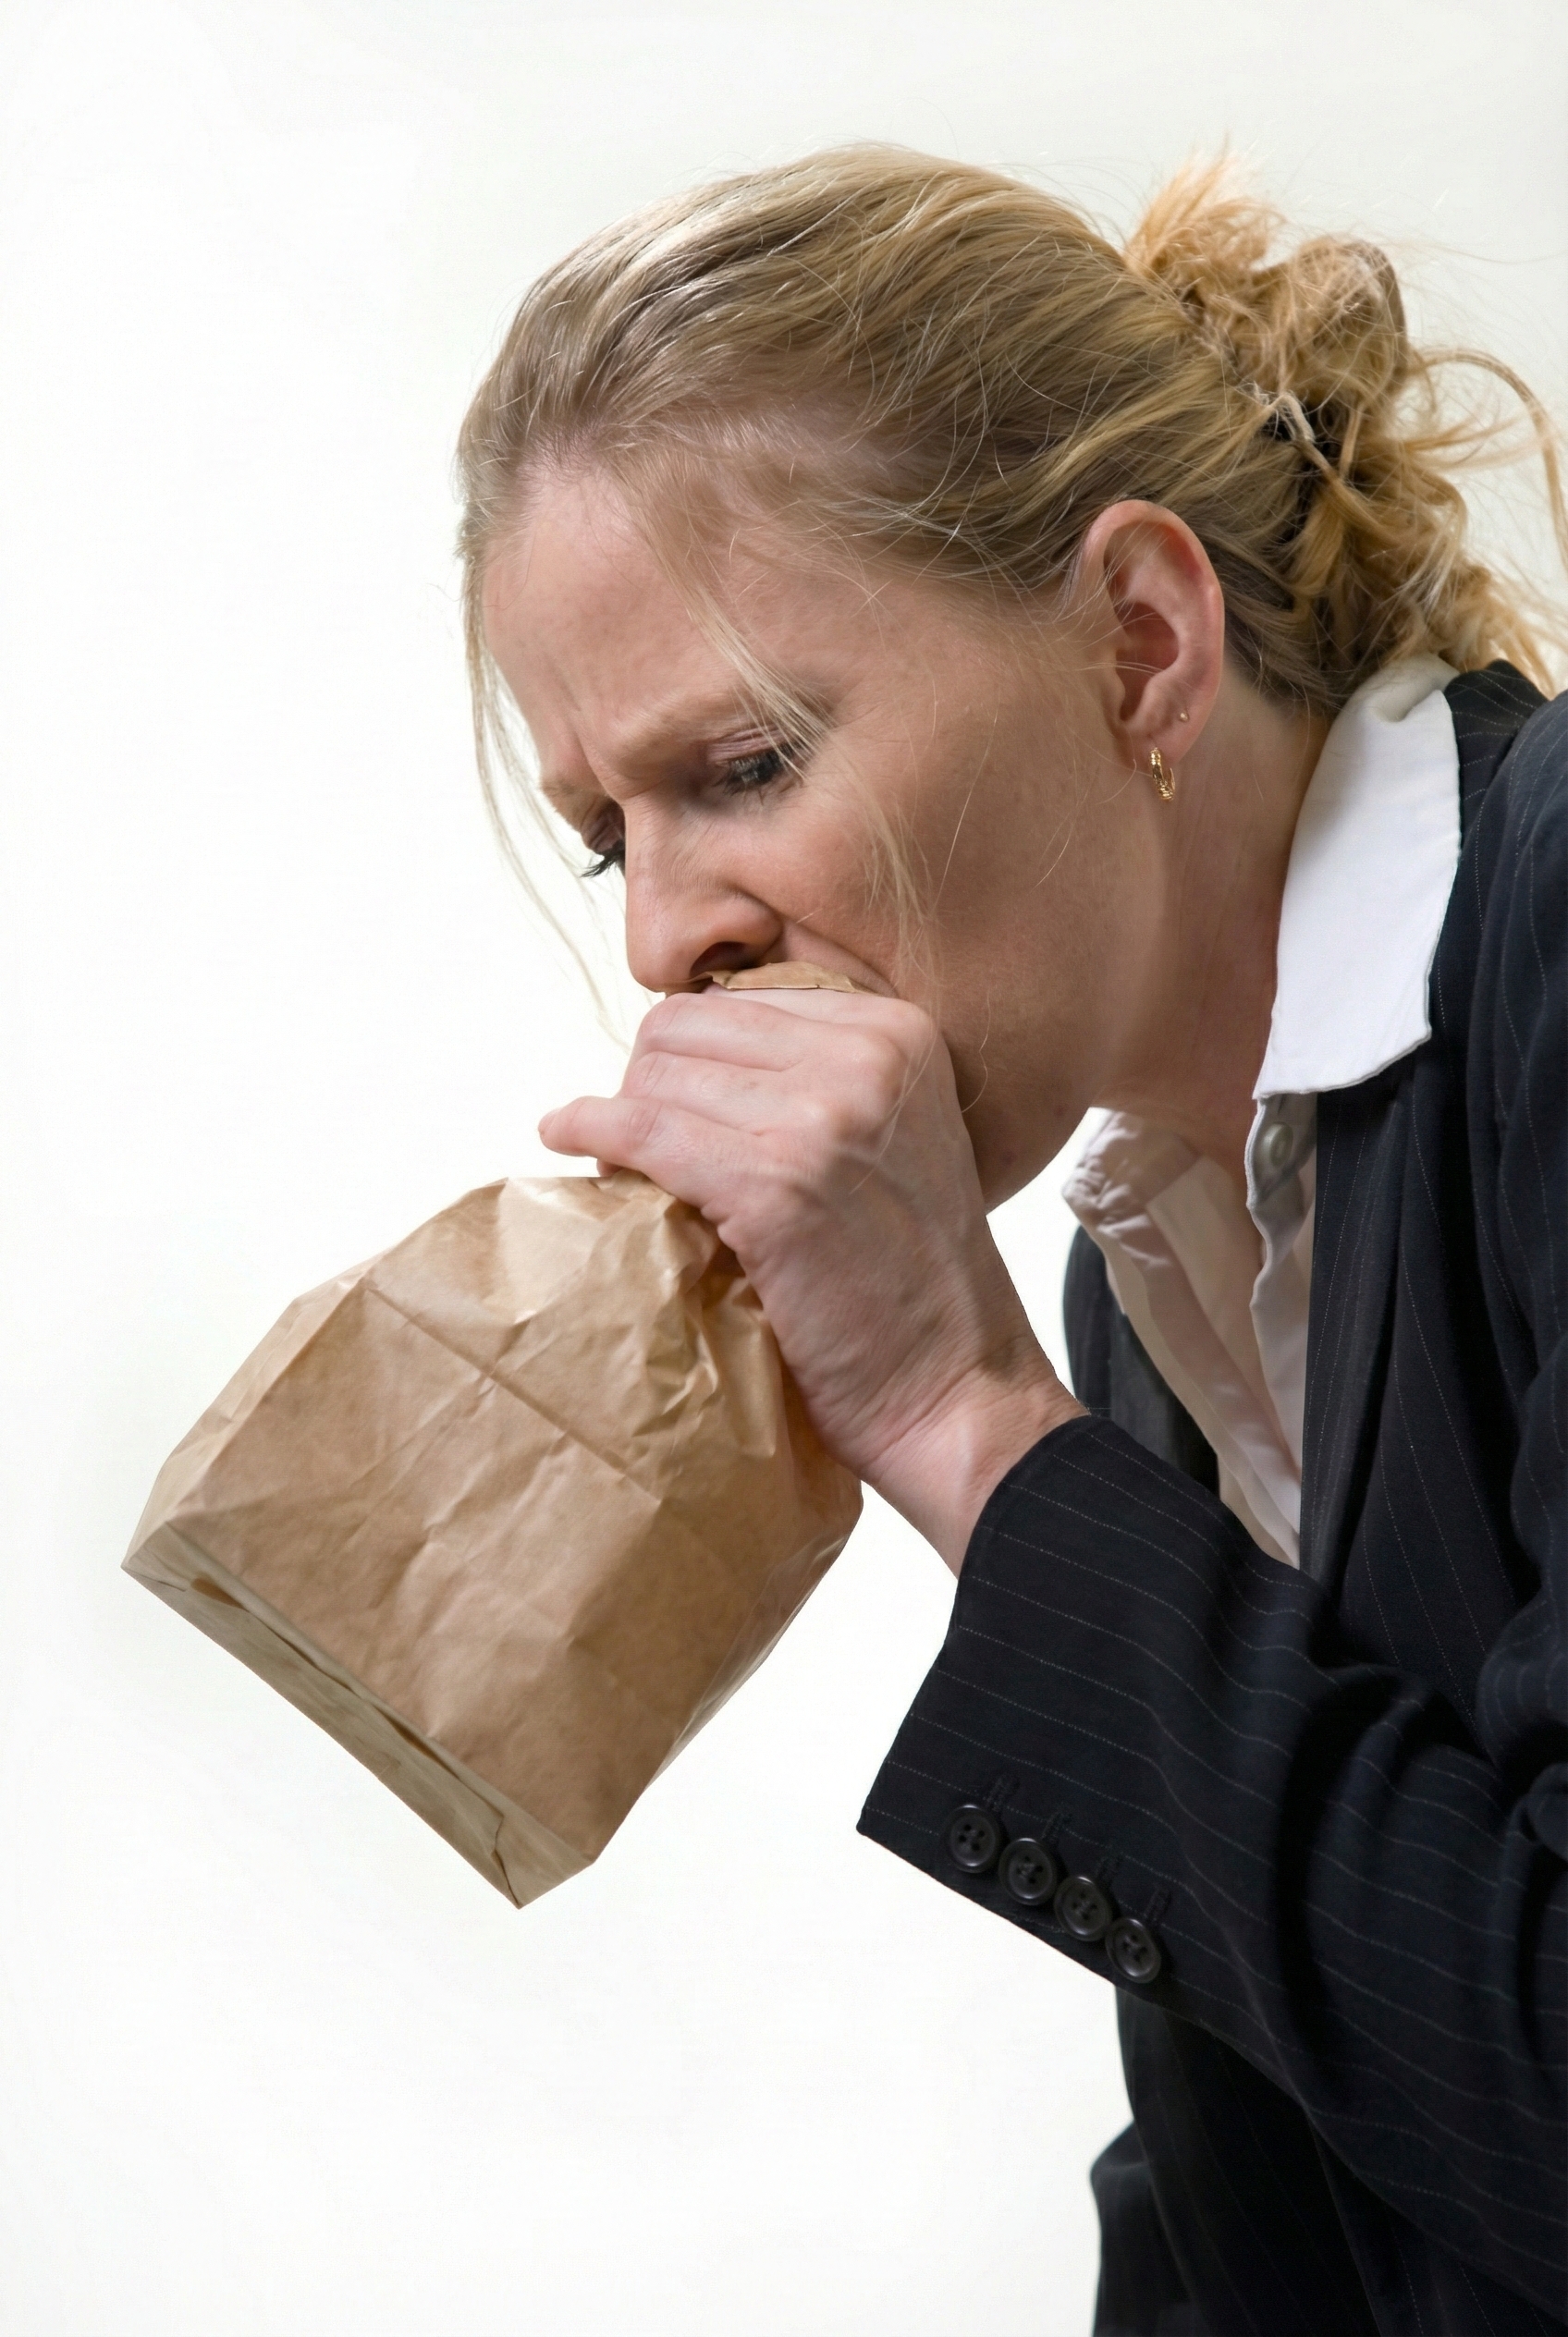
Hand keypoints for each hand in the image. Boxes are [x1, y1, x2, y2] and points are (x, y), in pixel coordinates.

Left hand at [538, 987, 1081, 1569]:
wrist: (957, 1387)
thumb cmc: (915, 1284)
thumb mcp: (895, 1138)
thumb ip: (818, 1080)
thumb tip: (686, 1055)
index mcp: (897, 1033)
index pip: (737, 1001)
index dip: (692, 1059)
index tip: (683, 1114)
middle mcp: (865, 1057)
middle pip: (685, 1028)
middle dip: (649, 1085)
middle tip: (649, 1155)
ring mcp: (820, 1117)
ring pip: (654, 1078)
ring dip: (623, 1126)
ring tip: (634, 1182)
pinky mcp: (773, 1185)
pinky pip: (639, 1129)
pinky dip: (588, 1130)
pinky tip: (564, 1137)